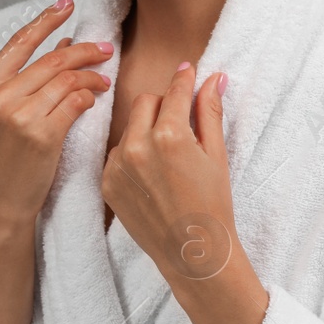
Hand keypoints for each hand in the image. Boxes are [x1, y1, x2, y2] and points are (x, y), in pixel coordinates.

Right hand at [0, 0, 112, 225]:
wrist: (2, 199)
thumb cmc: (8, 155)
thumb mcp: (7, 111)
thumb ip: (30, 76)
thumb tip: (63, 40)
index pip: (21, 41)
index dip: (47, 19)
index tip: (67, 3)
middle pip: (53, 59)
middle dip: (85, 50)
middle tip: (106, 49)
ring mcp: (19, 115)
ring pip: (68, 79)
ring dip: (93, 76)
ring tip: (105, 79)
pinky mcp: (41, 135)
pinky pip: (76, 102)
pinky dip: (89, 97)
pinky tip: (93, 101)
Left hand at [102, 62, 238, 282]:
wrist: (193, 254)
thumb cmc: (212, 205)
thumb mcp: (216, 155)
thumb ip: (209, 112)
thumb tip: (212, 78)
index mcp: (170, 136)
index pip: (173, 92)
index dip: (184, 80)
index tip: (188, 70)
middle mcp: (138, 146)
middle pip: (145, 102)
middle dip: (163, 105)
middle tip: (181, 121)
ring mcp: (118, 166)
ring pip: (129, 128)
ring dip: (146, 131)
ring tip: (167, 158)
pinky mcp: (106, 183)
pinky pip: (117, 154)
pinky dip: (132, 155)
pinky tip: (152, 176)